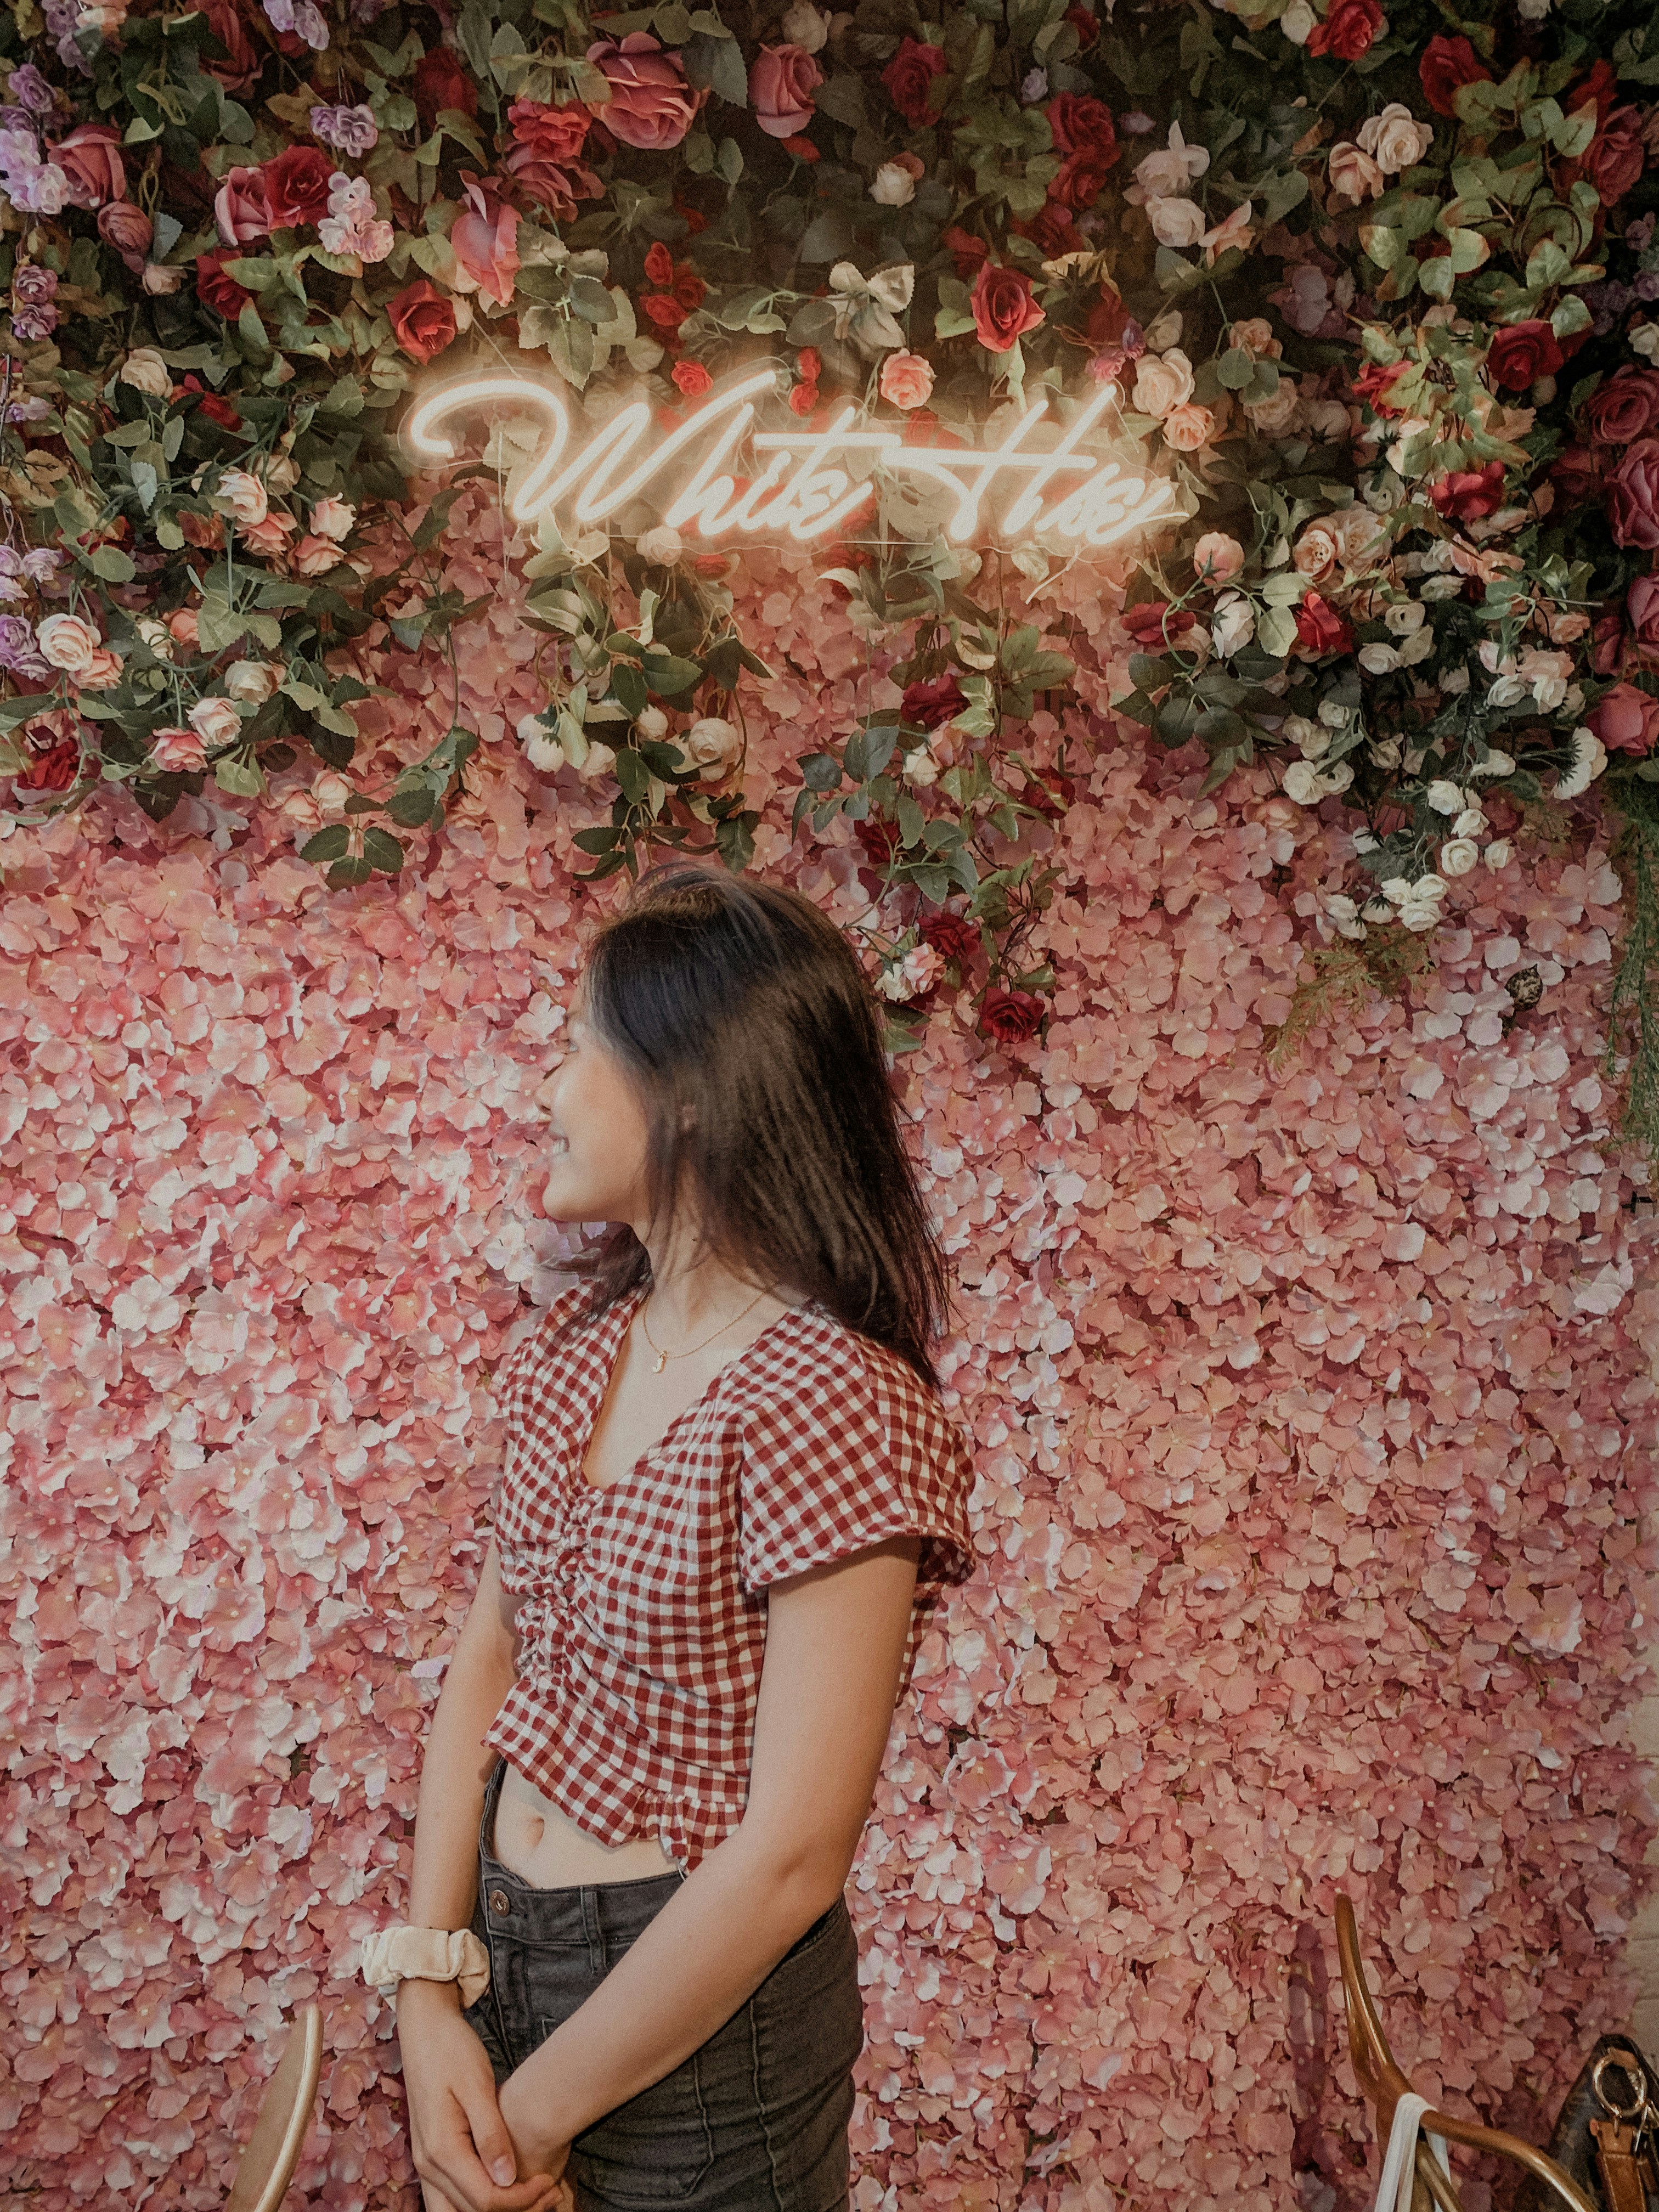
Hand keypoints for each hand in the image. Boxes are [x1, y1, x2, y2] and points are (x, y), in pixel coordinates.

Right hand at [397, 1980, 566, 2211]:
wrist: (423, 2029)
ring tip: (530, 2195)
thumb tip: (507, 2179)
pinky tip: (505, 2186)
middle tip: (550, 2193)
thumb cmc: (452, 2049)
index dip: (522, 2199)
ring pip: (456, 2211)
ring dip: (492, 2211)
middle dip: (514, 2208)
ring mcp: (426, 2163)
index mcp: (441, 2149)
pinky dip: (476, 2202)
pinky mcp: (431, 2156)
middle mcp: (428, 2165)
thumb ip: (491, 2135)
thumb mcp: (477, 2086)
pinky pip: (450, 2197)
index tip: (551, 2182)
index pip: (485, 2199)